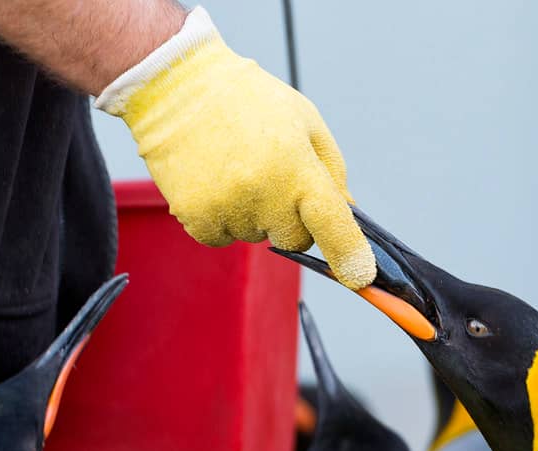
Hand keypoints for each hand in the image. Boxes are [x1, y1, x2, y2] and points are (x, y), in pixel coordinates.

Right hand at [96, 8, 374, 288]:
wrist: (177, 87)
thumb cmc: (250, 101)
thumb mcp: (305, 121)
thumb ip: (331, 170)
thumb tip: (348, 215)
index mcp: (298, 167)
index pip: (332, 224)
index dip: (349, 254)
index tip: (360, 275)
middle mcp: (264, 193)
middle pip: (295, 239)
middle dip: (291, 218)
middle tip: (270, 175)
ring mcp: (227, 208)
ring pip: (257, 237)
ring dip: (253, 213)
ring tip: (234, 167)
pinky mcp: (195, 217)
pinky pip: (222, 238)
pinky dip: (221, 218)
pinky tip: (213, 181)